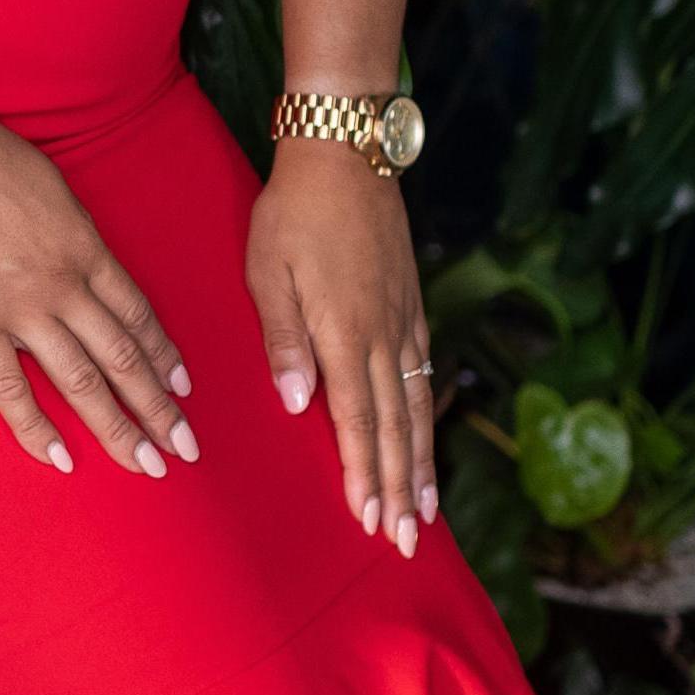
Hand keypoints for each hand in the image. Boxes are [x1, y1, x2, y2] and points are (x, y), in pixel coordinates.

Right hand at [0, 107, 195, 478]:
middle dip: (159, 408)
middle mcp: (66, 287)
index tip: (184, 389)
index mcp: (87, 251)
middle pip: (124, 358)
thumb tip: (85, 257)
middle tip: (185, 449)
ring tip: (145, 465)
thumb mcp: (56, 190)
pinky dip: (37, 428)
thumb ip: (74, 234)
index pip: (139, 316)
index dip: (164, 356)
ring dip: (117, 428)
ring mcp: (22, 310)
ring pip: (82, 381)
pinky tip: (61, 459)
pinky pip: (11, 388)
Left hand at [248, 142, 433, 551]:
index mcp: (344, 331)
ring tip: (424, 512)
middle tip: (402, 540)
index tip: (368, 518)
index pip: (356, 420)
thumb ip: (284, 337)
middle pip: (394, 427)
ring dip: (419, 464)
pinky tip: (425, 443)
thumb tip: (299, 401)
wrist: (347, 154)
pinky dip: (426, 419)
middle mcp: (383, 335)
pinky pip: (423, 376)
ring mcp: (404, 322)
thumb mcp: (269, 269)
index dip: (363, 473)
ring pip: (416, 407)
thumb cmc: (293, 212)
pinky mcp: (412, 307)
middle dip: (397, 488)